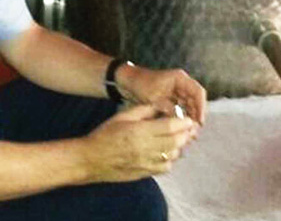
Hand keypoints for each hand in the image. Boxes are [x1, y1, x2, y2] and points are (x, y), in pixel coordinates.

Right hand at [82, 105, 196, 182]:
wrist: (90, 159)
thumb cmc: (105, 134)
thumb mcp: (122, 116)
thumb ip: (144, 110)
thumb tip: (162, 106)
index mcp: (140, 131)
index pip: (170, 126)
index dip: (183, 122)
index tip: (189, 119)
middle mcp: (146, 148)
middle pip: (176, 141)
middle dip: (186, 134)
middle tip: (189, 129)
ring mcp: (146, 163)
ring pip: (173, 155)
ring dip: (179, 147)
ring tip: (179, 140)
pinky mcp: (144, 173)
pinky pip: (165, 168)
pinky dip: (170, 160)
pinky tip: (167, 153)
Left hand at [118, 65, 207, 126]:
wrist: (128, 82)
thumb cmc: (140, 85)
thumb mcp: (154, 98)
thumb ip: (169, 109)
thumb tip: (181, 123)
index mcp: (179, 78)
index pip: (198, 92)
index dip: (201, 107)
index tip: (200, 121)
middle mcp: (182, 84)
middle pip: (196, 100)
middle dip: (197, 116)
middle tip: (195, 131)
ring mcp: (178, 91)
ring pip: (191, 106)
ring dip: (191, 118)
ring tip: (190, 134)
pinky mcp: (173, 99)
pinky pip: (183, 109)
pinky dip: (183, 118)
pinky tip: (182, 130)